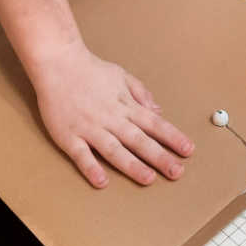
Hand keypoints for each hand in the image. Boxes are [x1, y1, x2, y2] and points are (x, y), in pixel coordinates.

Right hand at [32, 41, 193, 187]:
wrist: (57, 63)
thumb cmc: (90, 70)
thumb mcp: (121, 76)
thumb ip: (140, 93)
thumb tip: (159, 110)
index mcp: (125, 105)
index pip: (154, 123)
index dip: (172, 137)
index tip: (188, 150)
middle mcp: (111, 118)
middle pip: (139, 140)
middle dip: (159, 157)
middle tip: (177, 172)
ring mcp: (90, 128)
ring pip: (114, 150)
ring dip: (132, 165)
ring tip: (148, 179)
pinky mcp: (69, 136)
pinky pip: (81, 155)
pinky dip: (91, 168)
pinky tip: (102, 182)